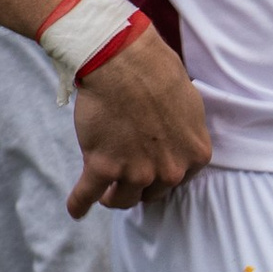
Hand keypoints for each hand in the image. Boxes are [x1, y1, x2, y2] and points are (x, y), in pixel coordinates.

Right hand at [68, 28, 213, 214]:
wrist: (123, 60)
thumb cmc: (156, 71)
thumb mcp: (188, 104)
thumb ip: (184, 132)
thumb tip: (176, 140)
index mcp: (195, 155)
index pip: (178, 179)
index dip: (161, 173)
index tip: (150, 169)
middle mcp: (170, 171)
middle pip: (152, 192)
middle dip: (139, 184)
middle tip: (126, 174)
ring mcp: (136, 172)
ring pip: (122, 199)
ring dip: (113, 197)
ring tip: (104, 193)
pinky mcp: (102, 167)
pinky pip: (87, 195)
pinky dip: (80, 204)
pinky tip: (77, 210)